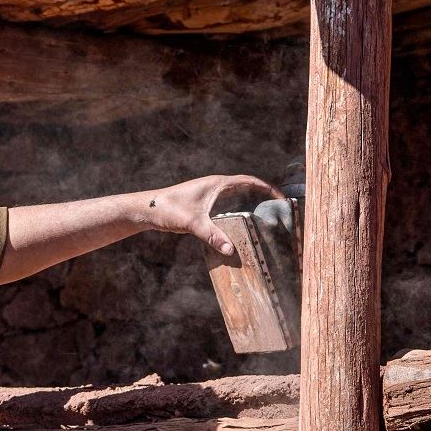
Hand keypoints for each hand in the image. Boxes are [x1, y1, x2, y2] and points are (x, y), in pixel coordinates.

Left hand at [141, 175, 281, 255]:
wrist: (147, 210)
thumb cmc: (168, 209)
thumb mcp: (192, 223)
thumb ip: (211, 235)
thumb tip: (230, 249)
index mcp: (217, 184)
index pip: (249, 181)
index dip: (267, 189)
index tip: (283, 198)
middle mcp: (216, 187)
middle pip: (247, 189)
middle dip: (264, 198)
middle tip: (280, 211)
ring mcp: (210, 196)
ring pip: (237, 198)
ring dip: (251, 205)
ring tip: (267, 219)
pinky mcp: (204, 206)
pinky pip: (228, 207)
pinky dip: (239, 213)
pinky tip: (243, 227)